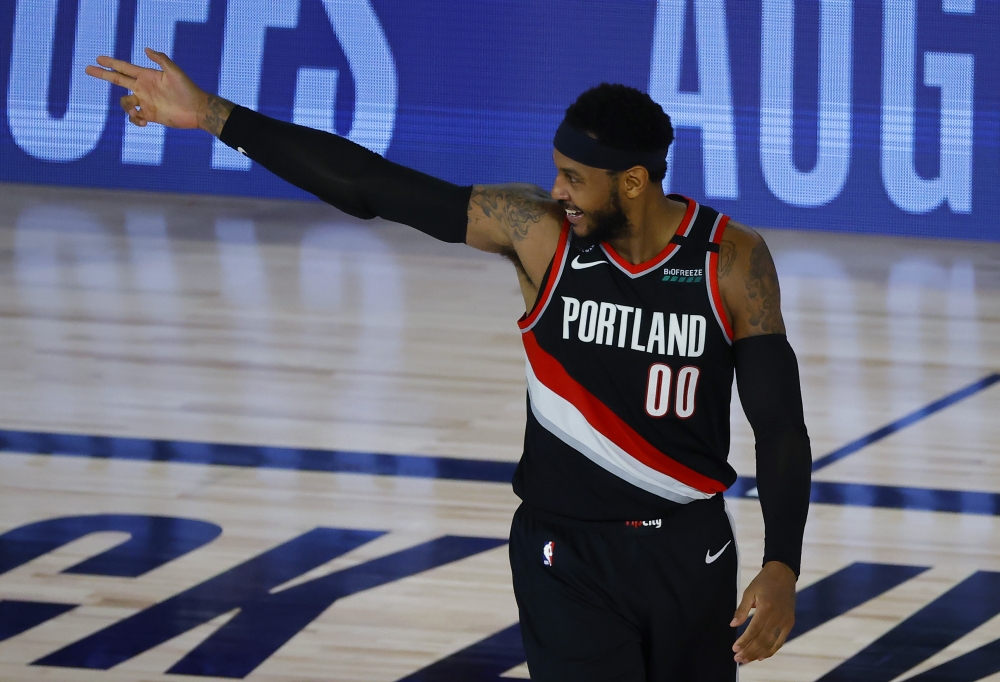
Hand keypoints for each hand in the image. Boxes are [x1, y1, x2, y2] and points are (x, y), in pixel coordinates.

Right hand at [84, 48, 230, 134]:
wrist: (197, 110)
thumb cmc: (188, 89)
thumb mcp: (175, 72)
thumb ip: (161, 60)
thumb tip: (146, 49)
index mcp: (147, 76)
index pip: (125, 68)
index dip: (111, 63)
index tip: (98, 58)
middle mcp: (143, 88)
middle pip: (118, 80)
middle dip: (103, 74)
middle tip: (88, 69)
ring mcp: (146, 102)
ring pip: (125, 102)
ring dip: (126, 107)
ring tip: (137, 111)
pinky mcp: (150, 115)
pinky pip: (134, 117)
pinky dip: (134, 119)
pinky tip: (143, 121)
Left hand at [731, 560, 795, 663]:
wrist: (783, 574)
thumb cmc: (763, 582)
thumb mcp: (749, 592)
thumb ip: (742, 610)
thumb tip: (733, 625)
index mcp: (766, 607)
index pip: (754, 629)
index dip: (744, 641)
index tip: (734, 649)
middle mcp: (777, 616)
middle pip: (762, 639)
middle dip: (749, 651)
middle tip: (738, 659)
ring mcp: (785, 621)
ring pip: (771, 643)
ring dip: (758, 653)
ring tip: (746, 660)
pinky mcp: (790, 623)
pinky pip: (780, 641)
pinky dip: (771, 650)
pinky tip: (761, 656)